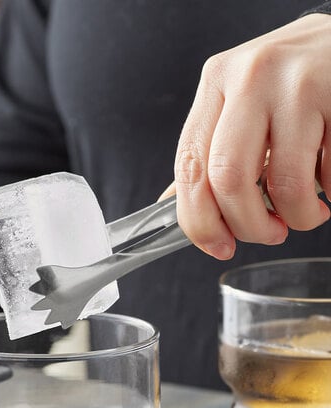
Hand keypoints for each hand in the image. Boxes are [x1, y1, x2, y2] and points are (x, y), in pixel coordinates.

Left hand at [174, 13, 330, 259]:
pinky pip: (327, 174)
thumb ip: (211, 149)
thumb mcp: (243, 103)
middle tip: (267, 233)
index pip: (190, 167)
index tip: (217, 245)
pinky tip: (326, 179)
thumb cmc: (296, 81)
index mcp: (217, 82)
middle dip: (248, 226)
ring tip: (306, 211)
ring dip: (297, 217)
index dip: (200, 221)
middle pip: (228, 179)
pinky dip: (328, 194)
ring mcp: (298, 83)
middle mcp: (251, 77)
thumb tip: (176, 204)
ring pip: (283, 184)